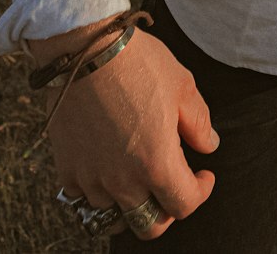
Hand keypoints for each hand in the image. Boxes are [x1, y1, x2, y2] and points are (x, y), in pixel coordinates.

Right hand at [46, 29, 217, 239]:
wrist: (86, 50)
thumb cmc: (138, 64)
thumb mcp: (182, 86)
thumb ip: (199, 123)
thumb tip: (209, 146)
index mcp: (156, 163)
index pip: (184, 205)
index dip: (200, 192)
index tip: (204, 175)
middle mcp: (122, 180)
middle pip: (148, 226)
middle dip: (166, 212)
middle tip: (172, 186)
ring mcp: (91, 178)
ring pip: (115, 214)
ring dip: (131, 201)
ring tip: (140, 175)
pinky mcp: (67, 168)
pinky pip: (83, 198)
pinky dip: (98, 191)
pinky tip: (109, 167)